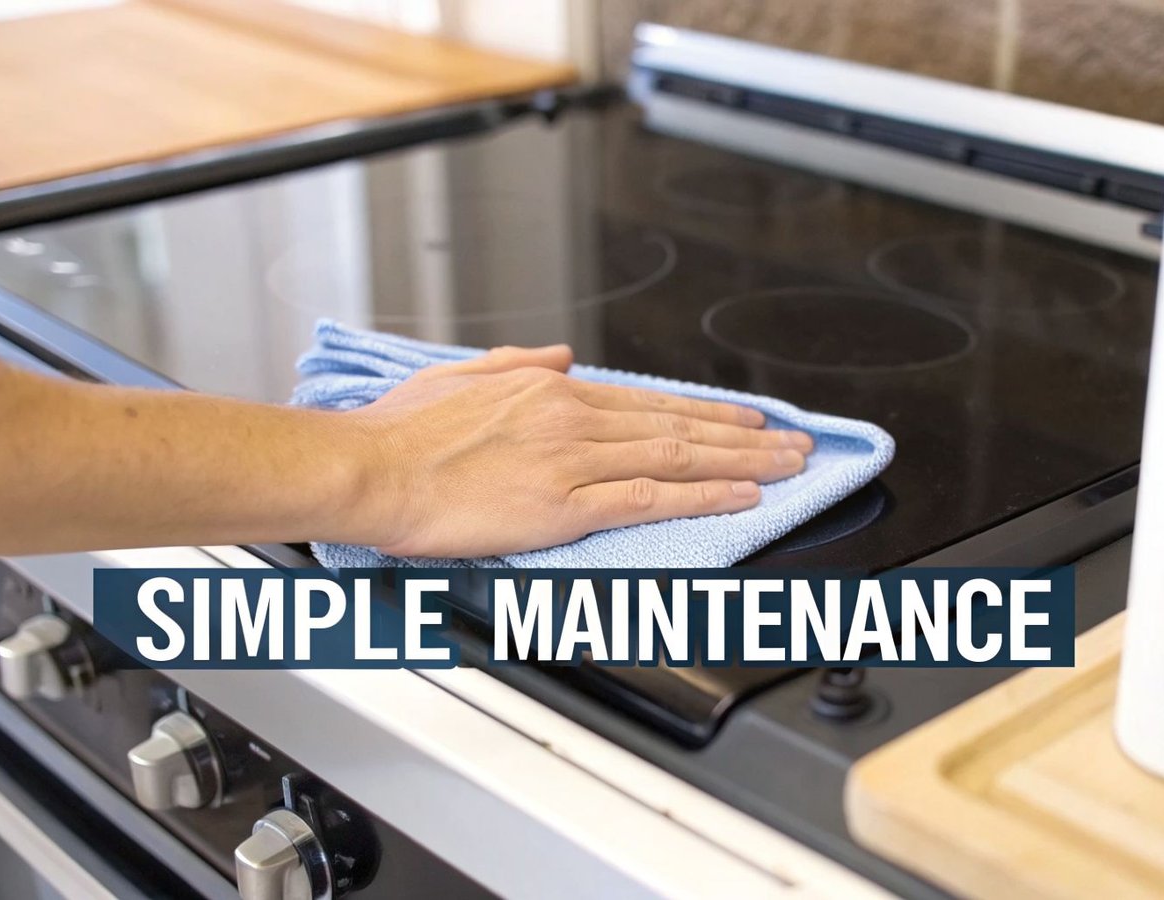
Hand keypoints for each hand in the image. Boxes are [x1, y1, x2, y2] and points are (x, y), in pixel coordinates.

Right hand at [344, 345, 811, 557]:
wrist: (370, 470)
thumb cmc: (402, 433)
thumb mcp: (462, 376)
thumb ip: (519, 365)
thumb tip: (560, 356)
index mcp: (550, 392)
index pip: (649, 401)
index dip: (706, 411)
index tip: (745, 417)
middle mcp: (573, 418)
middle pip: (678, 425)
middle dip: (744, 434)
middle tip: (793, 442)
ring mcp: (573, 460)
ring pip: (678, 455)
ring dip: (741, 460)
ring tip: (786, 465)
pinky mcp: (565, 504)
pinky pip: (651, 496)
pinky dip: (703, 494)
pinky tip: (739, 496)